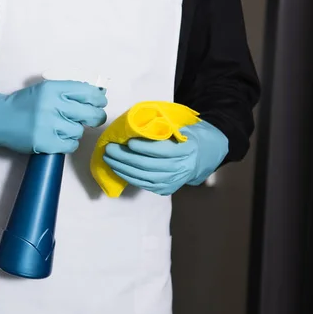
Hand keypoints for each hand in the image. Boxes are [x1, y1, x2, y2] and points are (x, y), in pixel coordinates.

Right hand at [0, 80, 106, 158]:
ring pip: (78, 131)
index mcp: (53, 88)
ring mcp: (48, 124)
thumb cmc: (24, 104)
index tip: (99, 103)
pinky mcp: (45, 142)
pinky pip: (70, 145)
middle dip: (96, 117)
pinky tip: (59, 139)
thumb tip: (97, 96)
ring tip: (62, 129)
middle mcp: (52, 105)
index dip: (98, 99)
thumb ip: (67, 91)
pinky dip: (68, 144)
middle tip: (93, 119)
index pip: (88, 92)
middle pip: (90, 114)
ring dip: (74, 131)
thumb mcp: (44, 90)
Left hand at [102, 121, 228, 195]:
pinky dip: (128, 177)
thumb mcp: (183, 128)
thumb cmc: (189, 137)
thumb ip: (165, 127)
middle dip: (125, 158)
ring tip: (109, 159)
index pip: (161, 151)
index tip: (128, 141)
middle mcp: (180, 168)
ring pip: (143, 177)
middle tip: (109, 149)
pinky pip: (143, 185)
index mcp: (186, 150)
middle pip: (148, 165)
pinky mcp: (166, 189)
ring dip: (122, 168)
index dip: (143, 147)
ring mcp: (173, 181)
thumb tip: (138, 124)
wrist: (203, 157)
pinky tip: (117, 169)